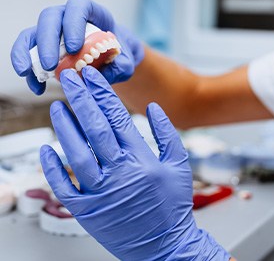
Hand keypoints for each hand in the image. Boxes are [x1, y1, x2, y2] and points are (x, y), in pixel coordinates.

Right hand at [11, 0, 143, 94]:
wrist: (114, 59)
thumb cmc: (119, 56)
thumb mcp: (126, 62)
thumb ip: (119, 67)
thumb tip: (96, 77)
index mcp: (92, 14)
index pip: (79, 6)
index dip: (73, 23)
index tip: (73, 47)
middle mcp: (69, 18)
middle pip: (50, 18)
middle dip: (47, 41)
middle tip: (50, 66)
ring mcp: (55, 32)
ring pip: (33, 33)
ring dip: (27, 53)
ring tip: (28, 73)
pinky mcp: (46, 47)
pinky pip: (31, 54)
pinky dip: (30, 70)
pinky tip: (37, 87)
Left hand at [40, 66, 229, 259]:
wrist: (165, 246)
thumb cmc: (173, 205)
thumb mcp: (180, 165)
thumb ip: (167, 133)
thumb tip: (153, 107)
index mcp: (141, 160)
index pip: (117, 118)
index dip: (103, 95)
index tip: (92, 77)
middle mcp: (118, 174)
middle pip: (94, 129)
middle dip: (80, 99)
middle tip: (70, 79)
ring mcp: (100, 194)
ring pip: (76, 154)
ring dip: (64, 127)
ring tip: (58, 106)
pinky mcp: (88, 211)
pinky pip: (65, 187)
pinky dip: (53, 168)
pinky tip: (46, 149)